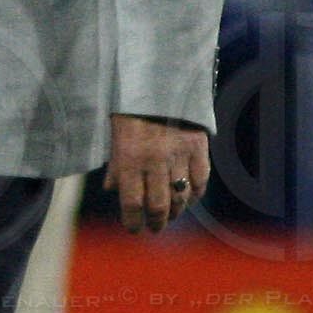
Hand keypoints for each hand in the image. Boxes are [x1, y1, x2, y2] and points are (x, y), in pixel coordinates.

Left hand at [105, 113, 208, 232]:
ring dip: (176, 212)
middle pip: (158, 205)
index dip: (132, 221)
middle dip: (156, 222)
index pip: (131, 203)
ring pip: (181, 196)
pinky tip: (188, 198)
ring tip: (170, 216)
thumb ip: (115, 166)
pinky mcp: (198, 147)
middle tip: (154, 227)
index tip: (134, 228)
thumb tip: (111, 190)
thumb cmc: (130, 111)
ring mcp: (179, 155)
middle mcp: (154, 161)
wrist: (157, 83)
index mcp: (129, 159)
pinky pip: (200, 180)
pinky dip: (195, 194)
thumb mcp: (115, 137)